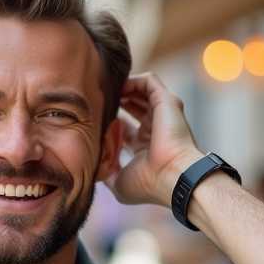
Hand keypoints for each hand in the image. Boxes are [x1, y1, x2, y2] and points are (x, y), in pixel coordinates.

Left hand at [107, 73, 202, 206]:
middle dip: (114, 102)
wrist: (172, 176)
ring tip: (103, 90)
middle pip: (132, 108)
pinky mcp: (167, 101)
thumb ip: (107, 172)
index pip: (125, 129)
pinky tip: (116, 86)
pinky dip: (132, 80)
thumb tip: (95, 167)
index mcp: (145, 148)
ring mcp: (162, 115)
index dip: (108, 123)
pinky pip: (149, 81)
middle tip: (95, 102)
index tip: (91, 120)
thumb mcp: (120, 183)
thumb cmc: (148, 183)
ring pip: (140, 92)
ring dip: (121, 89)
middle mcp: (154, 129)